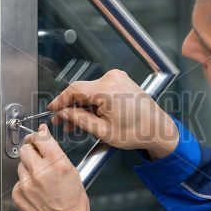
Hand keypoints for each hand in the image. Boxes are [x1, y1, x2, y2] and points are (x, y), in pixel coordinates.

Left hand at [12, 124, 90, 210]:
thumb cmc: (73, 204)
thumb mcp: (73, 173)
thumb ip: (57, 154)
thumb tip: (46, 139)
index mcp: (57, 164)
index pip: (41, 138)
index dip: (39, 134)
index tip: (38, 134)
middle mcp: (40, 172)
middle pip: (26, 148)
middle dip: (31, 149)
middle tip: (36, 154)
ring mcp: (27, 184)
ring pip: (21, 164)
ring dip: (28, 167)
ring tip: (40, 179)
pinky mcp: (18, 194)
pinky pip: (18, 181)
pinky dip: (25, 183)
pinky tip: (36, 191)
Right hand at [48, 69, 178, 159]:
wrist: (158, 129)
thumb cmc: (137, 132)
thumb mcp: (103, 131)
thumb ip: (79, 120)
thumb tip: (63, 113)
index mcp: (107, 89)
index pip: (74, 90)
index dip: (60, 100)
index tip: (52, 109)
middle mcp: (112, 78)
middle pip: (82, 90)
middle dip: (71, 107)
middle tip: (63, 122)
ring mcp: (118, 78)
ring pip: (90, 91)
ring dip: (82, 106)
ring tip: (76, 124)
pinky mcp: (122, 81)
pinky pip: (100, 90)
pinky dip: (93, 102)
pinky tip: (89, 116)